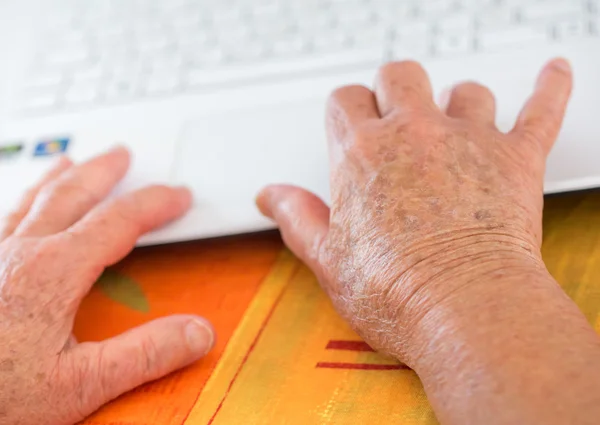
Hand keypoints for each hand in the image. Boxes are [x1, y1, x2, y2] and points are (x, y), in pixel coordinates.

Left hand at [0, 147, 213, 424]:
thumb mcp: (80, 386)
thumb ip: (145, 355)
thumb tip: (197, 333)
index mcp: (51, 272)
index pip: (117, 220)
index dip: (154, 203)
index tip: (177, 195)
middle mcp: (17, 254)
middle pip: (70, 195)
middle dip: (103, 171)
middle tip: (122, 154)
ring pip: (30, 201)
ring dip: (59, 179)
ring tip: (71, 163)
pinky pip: (2, 220)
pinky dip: (21, 203)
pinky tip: (20, 211)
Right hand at [257, 59, 572, 363]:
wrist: (465, 313)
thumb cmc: (396, 294)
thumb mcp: (328, 260)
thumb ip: (297, 217)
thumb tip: (270, 195)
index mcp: (363, 154)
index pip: (345, 100)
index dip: (346, 110)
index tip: (351, 127)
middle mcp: (414, 134)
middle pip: (399, 74)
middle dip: (393, 88)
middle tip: (395, 113)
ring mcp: (469, 141)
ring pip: (464, 89)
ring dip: (457, 101)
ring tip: (456, 122)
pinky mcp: (517, 159)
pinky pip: (541, 107)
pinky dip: (549, 86)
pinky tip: (551, 73)